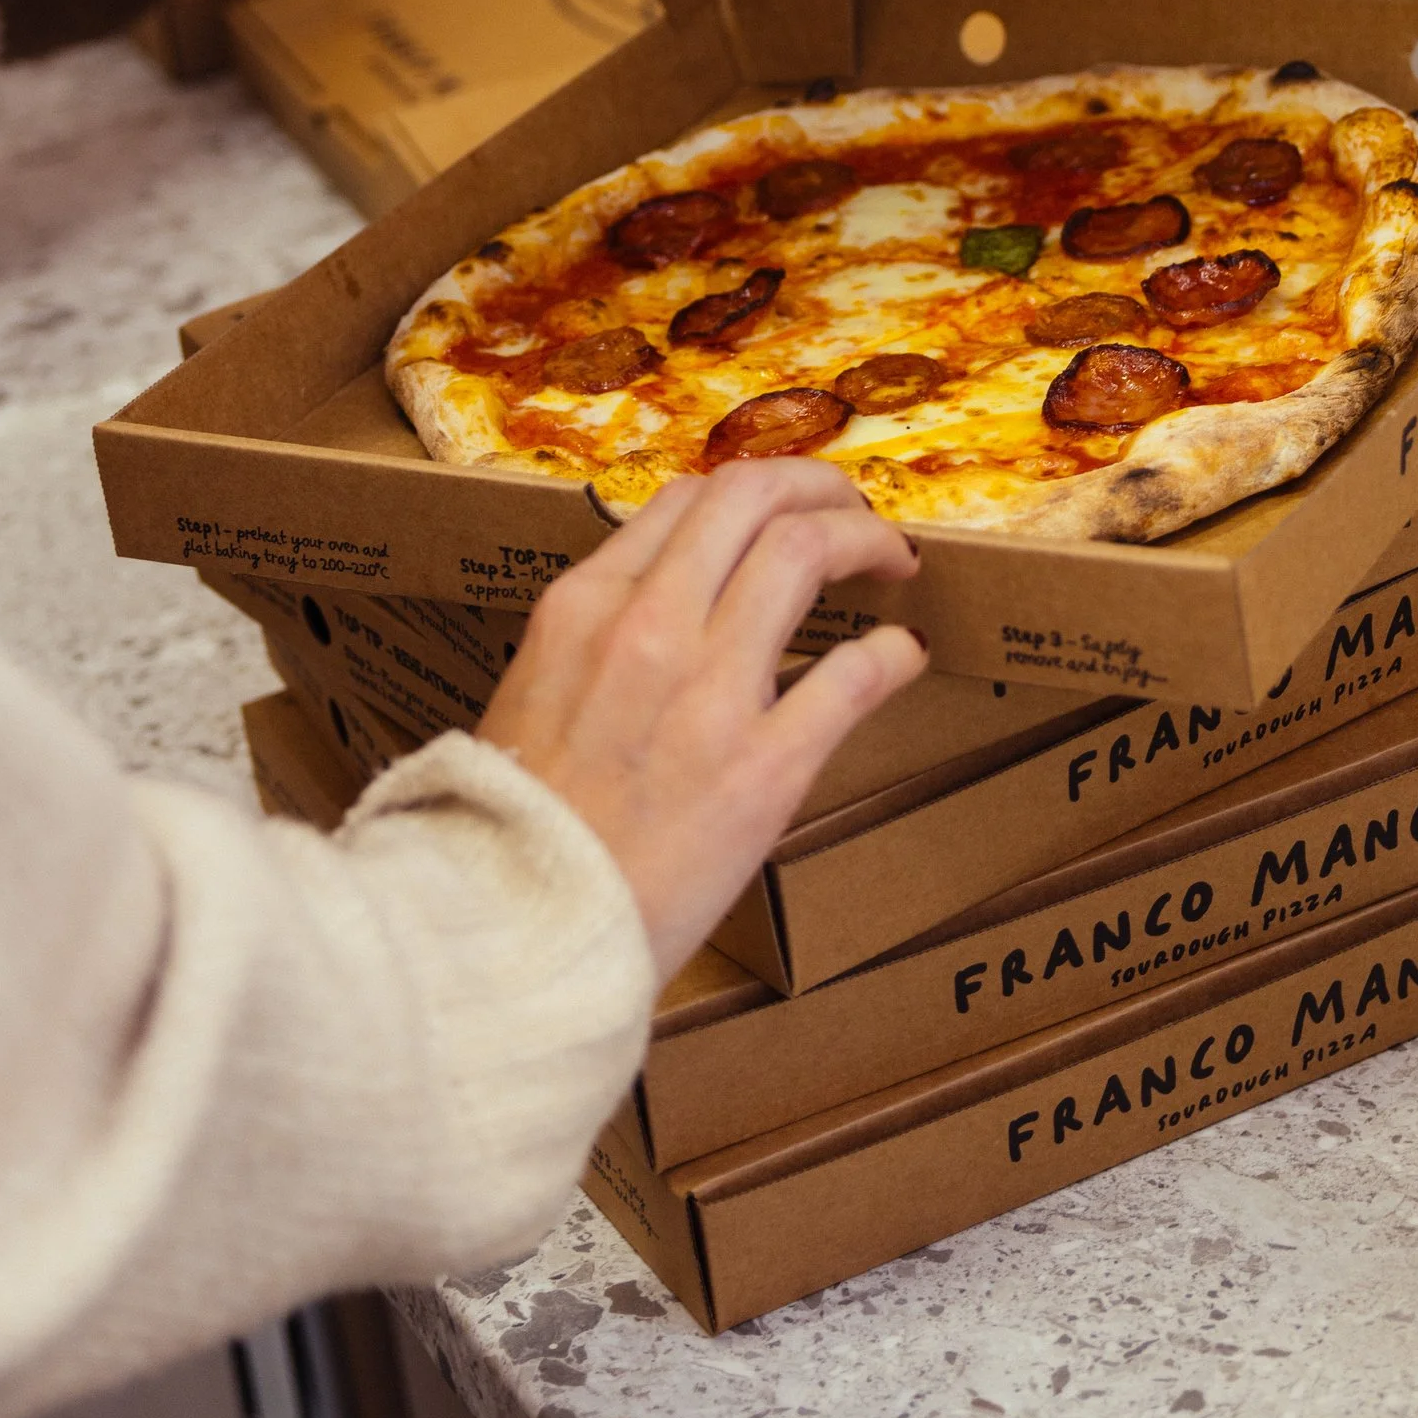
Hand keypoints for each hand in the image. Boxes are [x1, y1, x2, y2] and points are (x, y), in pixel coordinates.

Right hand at [480, 461, 923, 979]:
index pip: (685, 499)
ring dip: (865, 539)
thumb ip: (595, 639)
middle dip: (820, 486)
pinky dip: (891, 652)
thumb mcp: (530, 693)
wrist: (517, 931)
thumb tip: (659, 607)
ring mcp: (708, 691)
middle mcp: (647, 625)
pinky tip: (904, 653)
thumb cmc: (514, 828)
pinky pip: (852, 675)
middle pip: (754, 496)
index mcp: (583, 606)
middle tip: (852, 510)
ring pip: (805, 551)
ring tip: (893, 559)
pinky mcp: (764, 767)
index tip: (784, 509)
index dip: (751, 489)